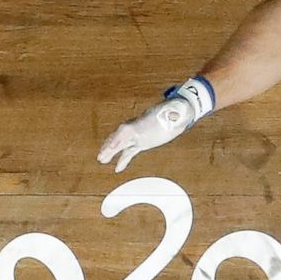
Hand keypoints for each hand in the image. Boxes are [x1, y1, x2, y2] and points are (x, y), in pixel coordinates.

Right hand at [97, 78, 213, 170]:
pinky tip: (118, 168)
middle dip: (110, 146)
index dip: (119, 137)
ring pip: (122, 144)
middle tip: (101, 156)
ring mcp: (139, 134)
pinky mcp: (143, 142)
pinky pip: (130, 150)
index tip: (112, 145)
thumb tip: (179, 115)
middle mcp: (138, 127)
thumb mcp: (178, 114)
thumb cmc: (178, 111)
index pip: (128, 129)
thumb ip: (176, 116)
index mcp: (146, 120)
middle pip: (120, 137)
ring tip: (101, 160)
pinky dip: (123, 159)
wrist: (179, 110)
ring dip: (111, 152)